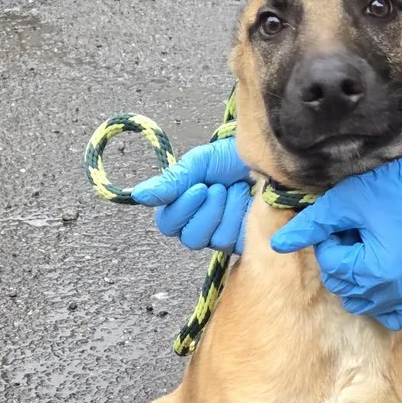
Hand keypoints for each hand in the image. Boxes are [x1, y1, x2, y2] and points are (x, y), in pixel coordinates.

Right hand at [131, 137, 251, 252]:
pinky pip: (233, 241)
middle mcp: (199, 228)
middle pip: (190, 238)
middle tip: (219, 188)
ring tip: (235, 189)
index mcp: (182, 209)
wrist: (263, 159)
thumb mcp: (198, 163)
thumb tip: (138, 195)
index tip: (199, 187)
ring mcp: (221, 238)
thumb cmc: (228, 159)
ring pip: (212, 240)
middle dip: (206, 211)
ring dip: (225, 211)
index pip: (168, 224)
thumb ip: (171, 181)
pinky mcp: (242, 243)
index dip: (182, 209)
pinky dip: (239, 217)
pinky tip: (247, 201)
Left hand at [270, 157, 401, 330]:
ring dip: (358, 284)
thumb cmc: (392, 192)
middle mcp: (390, 292)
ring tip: (368, 253)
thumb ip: (311, 225)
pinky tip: (382, 280)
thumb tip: (278, 246)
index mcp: (370, 271)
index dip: (332, 242)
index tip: (346, 224)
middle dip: (343, 263)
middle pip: (345, 288)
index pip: (331, 266)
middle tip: (357, 236)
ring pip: (365, 305)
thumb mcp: (345, 202)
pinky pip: (396, 313)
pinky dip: (384, 302)